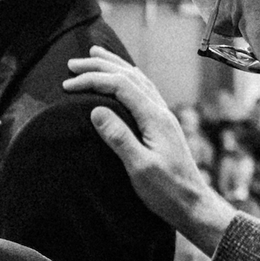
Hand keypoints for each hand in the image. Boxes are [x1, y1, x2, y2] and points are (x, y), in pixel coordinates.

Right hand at [63, 46, 235, 254]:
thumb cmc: (166, 191)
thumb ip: (119, 137)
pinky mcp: (162, 125)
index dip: (93, 80)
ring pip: (138, 80)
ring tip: (96, 56)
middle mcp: (160, 111)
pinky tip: (122, 80)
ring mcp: (163, 117)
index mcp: (154, 117)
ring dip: (115, 66)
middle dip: (100, 66)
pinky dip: (127, 78)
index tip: (66, 85)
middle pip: (129, 76)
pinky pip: (143, 91)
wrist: (192, 204)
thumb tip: (96, 110)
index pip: (120, 86)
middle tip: (73, 63)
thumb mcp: (139, 167)